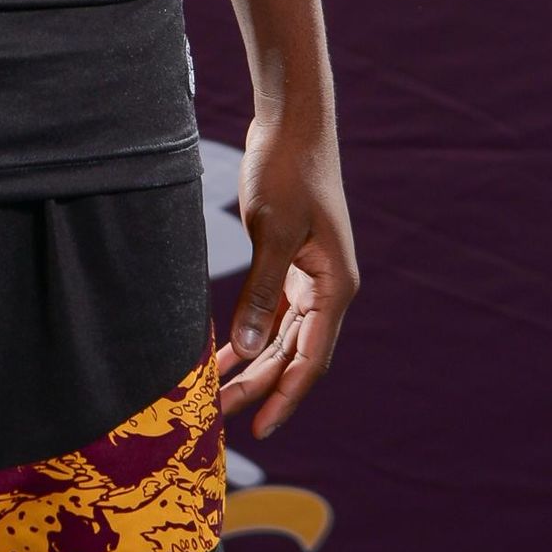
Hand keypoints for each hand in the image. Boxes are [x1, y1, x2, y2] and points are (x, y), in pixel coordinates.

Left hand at [215, 108, 356, 441]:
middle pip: (294, 354)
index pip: (311, 360)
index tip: (259, 430)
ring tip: (216, 395)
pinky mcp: (290, 261)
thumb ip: (259, 291)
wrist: (291, 121)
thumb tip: (244, 350)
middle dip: (259, 387)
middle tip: (219, 416)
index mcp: (335, 286)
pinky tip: (224, 354)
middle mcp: (328, 287)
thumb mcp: (271, 231)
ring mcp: (310, 275)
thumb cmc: (287, 169)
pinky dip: (249, 333)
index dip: (285, 397)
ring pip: (281, 337)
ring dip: (252, 365)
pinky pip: (272, 312)